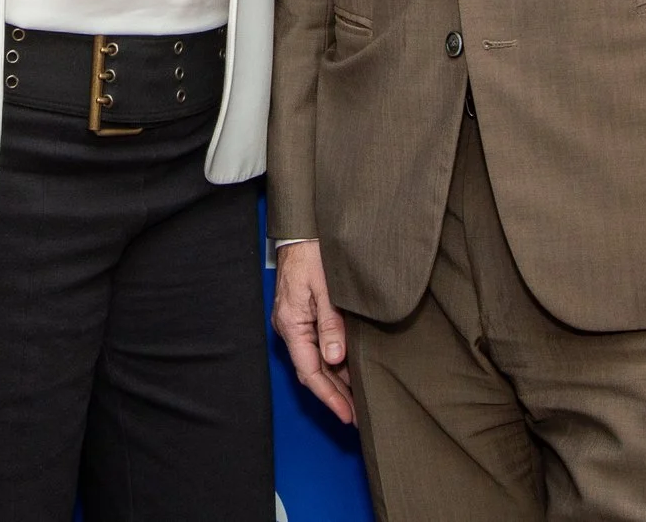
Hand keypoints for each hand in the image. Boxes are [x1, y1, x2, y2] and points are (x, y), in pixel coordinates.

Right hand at [272, 240, 354, 423]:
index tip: (347, 415)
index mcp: (291, 323)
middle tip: (356, 417)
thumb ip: (331, 324)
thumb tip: (335, 359)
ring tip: (356, 400)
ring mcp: (294, 322)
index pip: (309, 370)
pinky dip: (332, 362)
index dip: (329, 396)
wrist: (302, 230)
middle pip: (311, 371)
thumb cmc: (313, 253)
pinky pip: (315, 347)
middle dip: (333, 395)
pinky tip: (348, 370)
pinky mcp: (301, 315)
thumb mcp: (327, 288)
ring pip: (314, 361)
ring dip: (334, 380)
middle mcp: (289, 327)